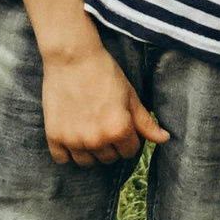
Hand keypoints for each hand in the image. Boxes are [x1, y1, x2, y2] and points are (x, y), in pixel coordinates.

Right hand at [42, 37, 170, 167]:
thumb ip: (146, 122)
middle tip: (103, 122)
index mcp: (119, 130)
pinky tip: (72, 134)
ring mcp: (74, 140)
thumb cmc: (104, 72)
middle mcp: (97, 140)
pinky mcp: (54, 136)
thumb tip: (165, 139)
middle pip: (109, 158)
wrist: (72, 57)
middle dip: (110, 144)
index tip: (121, 123)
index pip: (129, 151)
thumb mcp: (130, 96)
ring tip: (88, 129)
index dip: (128, 137)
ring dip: (90, 150)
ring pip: (87, 162)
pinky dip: (68, 151)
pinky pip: (63, 159)